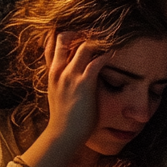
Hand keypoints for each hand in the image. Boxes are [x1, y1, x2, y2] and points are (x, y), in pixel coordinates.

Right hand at [43, 32, 109, 147]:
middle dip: (80, 32)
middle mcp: (58, 70)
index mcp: (52, 73)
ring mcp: (70, 76)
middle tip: (97, 33)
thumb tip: (74, 79)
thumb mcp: (57, 96)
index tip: (79, 32)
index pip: (51, 44)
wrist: (63, 135)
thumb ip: (62, 83)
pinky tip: (116, 54)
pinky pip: (97, 61)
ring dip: (98, 41)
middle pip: (63, 37)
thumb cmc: (64, 119)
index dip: (63, 34)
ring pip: (82, 45)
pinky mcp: (83, 83)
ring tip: (111, 40)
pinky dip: (107, 54)